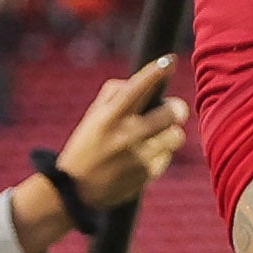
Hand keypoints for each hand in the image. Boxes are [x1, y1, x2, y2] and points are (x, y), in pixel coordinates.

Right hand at [57, 59, 187, 209]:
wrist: (75, 192)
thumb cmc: (86, 146)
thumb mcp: (93, 117)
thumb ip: (114, 94)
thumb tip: (145, 79)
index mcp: (109, 116)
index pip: (137, 88)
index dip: (155, 72)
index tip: (170, 59)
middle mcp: (126, 134)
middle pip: (172, 112)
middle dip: (176, 109)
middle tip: (172, 110)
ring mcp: (139, 156)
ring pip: (176, 135)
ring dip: (171, 133)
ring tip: (156, 137)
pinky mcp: (148, 173)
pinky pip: (167, 157)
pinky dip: (160, 155)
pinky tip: (142, 159)